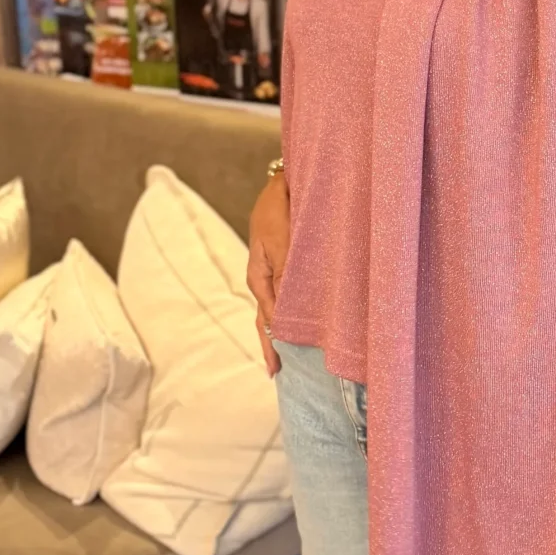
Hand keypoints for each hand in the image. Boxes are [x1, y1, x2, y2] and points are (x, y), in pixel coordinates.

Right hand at [246, 171, 290, 375]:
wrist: (285, 179)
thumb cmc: (282, 206)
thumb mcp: (281, 239)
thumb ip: (286, 273)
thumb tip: (285, 310)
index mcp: (260, 275)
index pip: (267, 316)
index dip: (275, 339)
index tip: (281, 362)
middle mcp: (265, 278)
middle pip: (266, 318)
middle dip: (270, 345)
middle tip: (276, 374)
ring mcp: (274, 272)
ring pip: (274, 310)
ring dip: (278, 333)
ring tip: (283, 361)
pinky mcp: (285, 265)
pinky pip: (285, 296)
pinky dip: (288, 315)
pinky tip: (295, 328)